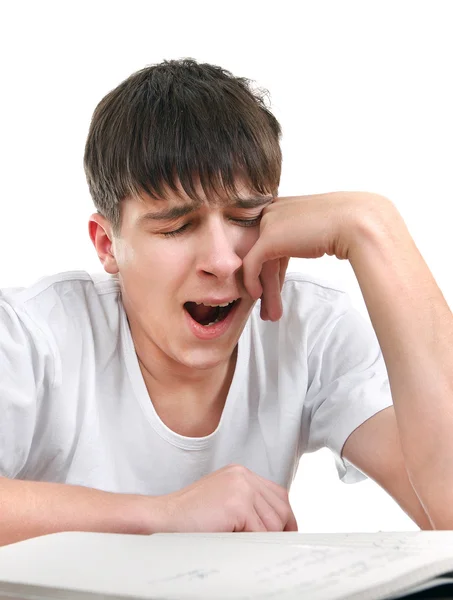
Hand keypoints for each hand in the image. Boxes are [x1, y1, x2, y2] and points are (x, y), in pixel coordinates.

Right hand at [153, 464, 297, 532]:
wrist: (162, 519)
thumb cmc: (188, 517)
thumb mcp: (223, 502)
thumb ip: (247, 504)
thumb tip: (275, 526)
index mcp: (241, 474)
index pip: (278, 495)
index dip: (284, 518)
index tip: (284, 535)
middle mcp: (243, 476)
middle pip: (281, 508)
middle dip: (277, 531)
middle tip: (265, 546)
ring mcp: (241, 487)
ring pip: (273, 523)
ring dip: (261, 538)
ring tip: (240, 542)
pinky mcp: (237, 503)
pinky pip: (260, 533)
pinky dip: (252, 544)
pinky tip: (234, 543)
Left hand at [244, 191, 388, 320]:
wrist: (356, 223)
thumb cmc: (347, 226)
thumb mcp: (318, 230)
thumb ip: (302, 236)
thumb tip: (301, 246)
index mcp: (283, 206)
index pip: (271, 241)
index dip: (273, 269)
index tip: (278, 288)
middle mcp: (272, 211)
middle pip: (264, 253)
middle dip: (267, 282)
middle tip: (267, 305)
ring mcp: (268, 223)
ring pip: (259, 262)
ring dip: (266, 291)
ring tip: (269, 315)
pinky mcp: (268, 238)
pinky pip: (252, 264)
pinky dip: (252, 282)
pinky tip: (257, 296)